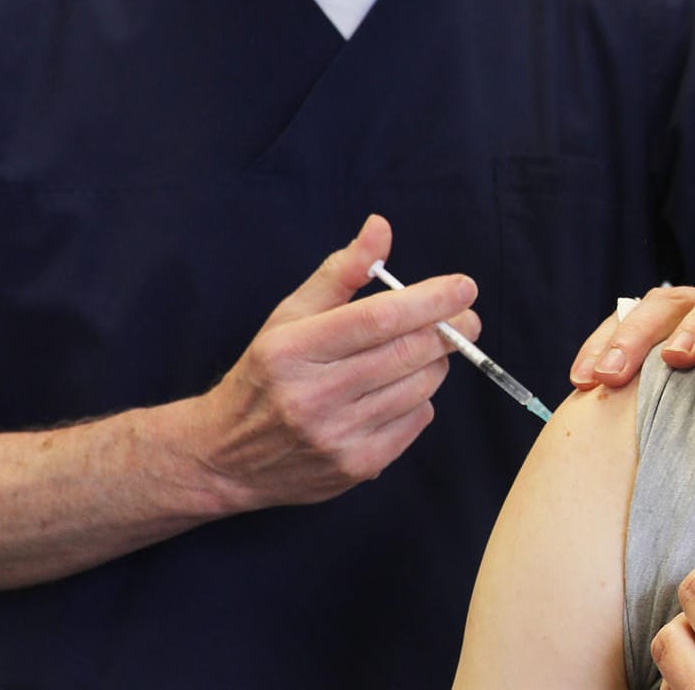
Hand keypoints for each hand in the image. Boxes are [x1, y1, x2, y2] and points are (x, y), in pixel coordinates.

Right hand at [194, 214, 479, 509]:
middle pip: (406, 354)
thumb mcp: (289, 315)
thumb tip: (381, 228)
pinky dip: (420, 399)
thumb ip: (340, 272)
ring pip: (419, 388)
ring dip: (434, 363)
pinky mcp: (357, 467)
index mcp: (293, 349)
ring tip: (422, 351)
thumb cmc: (266, 375)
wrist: (227, 458)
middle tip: (467, 317)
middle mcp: (313, 396)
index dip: (429, 300)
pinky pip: (416, 421)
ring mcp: (337, 438)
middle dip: (450, 330)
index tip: (464, 287)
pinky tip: (398, 390)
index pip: (377, 319)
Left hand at [568, 285, 694, 389]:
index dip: (602, 345)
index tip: (580, 382)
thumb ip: (654, 400)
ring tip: (676, 357)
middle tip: (611, 374)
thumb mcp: (689, 389)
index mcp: (676, 319)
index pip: (631, 318)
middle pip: (666, 305)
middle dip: (635, 337)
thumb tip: (603, 444)